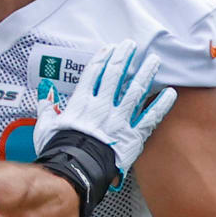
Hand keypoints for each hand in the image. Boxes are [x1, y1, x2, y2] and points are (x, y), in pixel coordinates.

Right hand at [33, 39, 176, 181]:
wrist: (75, 171)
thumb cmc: (58, 150)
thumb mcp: (45, 126)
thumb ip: (46, 106)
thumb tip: (45, 91)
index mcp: (82, 102)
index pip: (94, 73)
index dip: (103, 58)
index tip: (110, 48)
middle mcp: (103, 106)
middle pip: (116, 75)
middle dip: (124, 58)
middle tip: (131, 45)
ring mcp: (120, 120)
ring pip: (136, 91)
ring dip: (146, 73)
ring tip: (154, 60)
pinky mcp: (133, 136)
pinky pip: (150, 117)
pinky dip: (161, 105)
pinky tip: (170, 93)